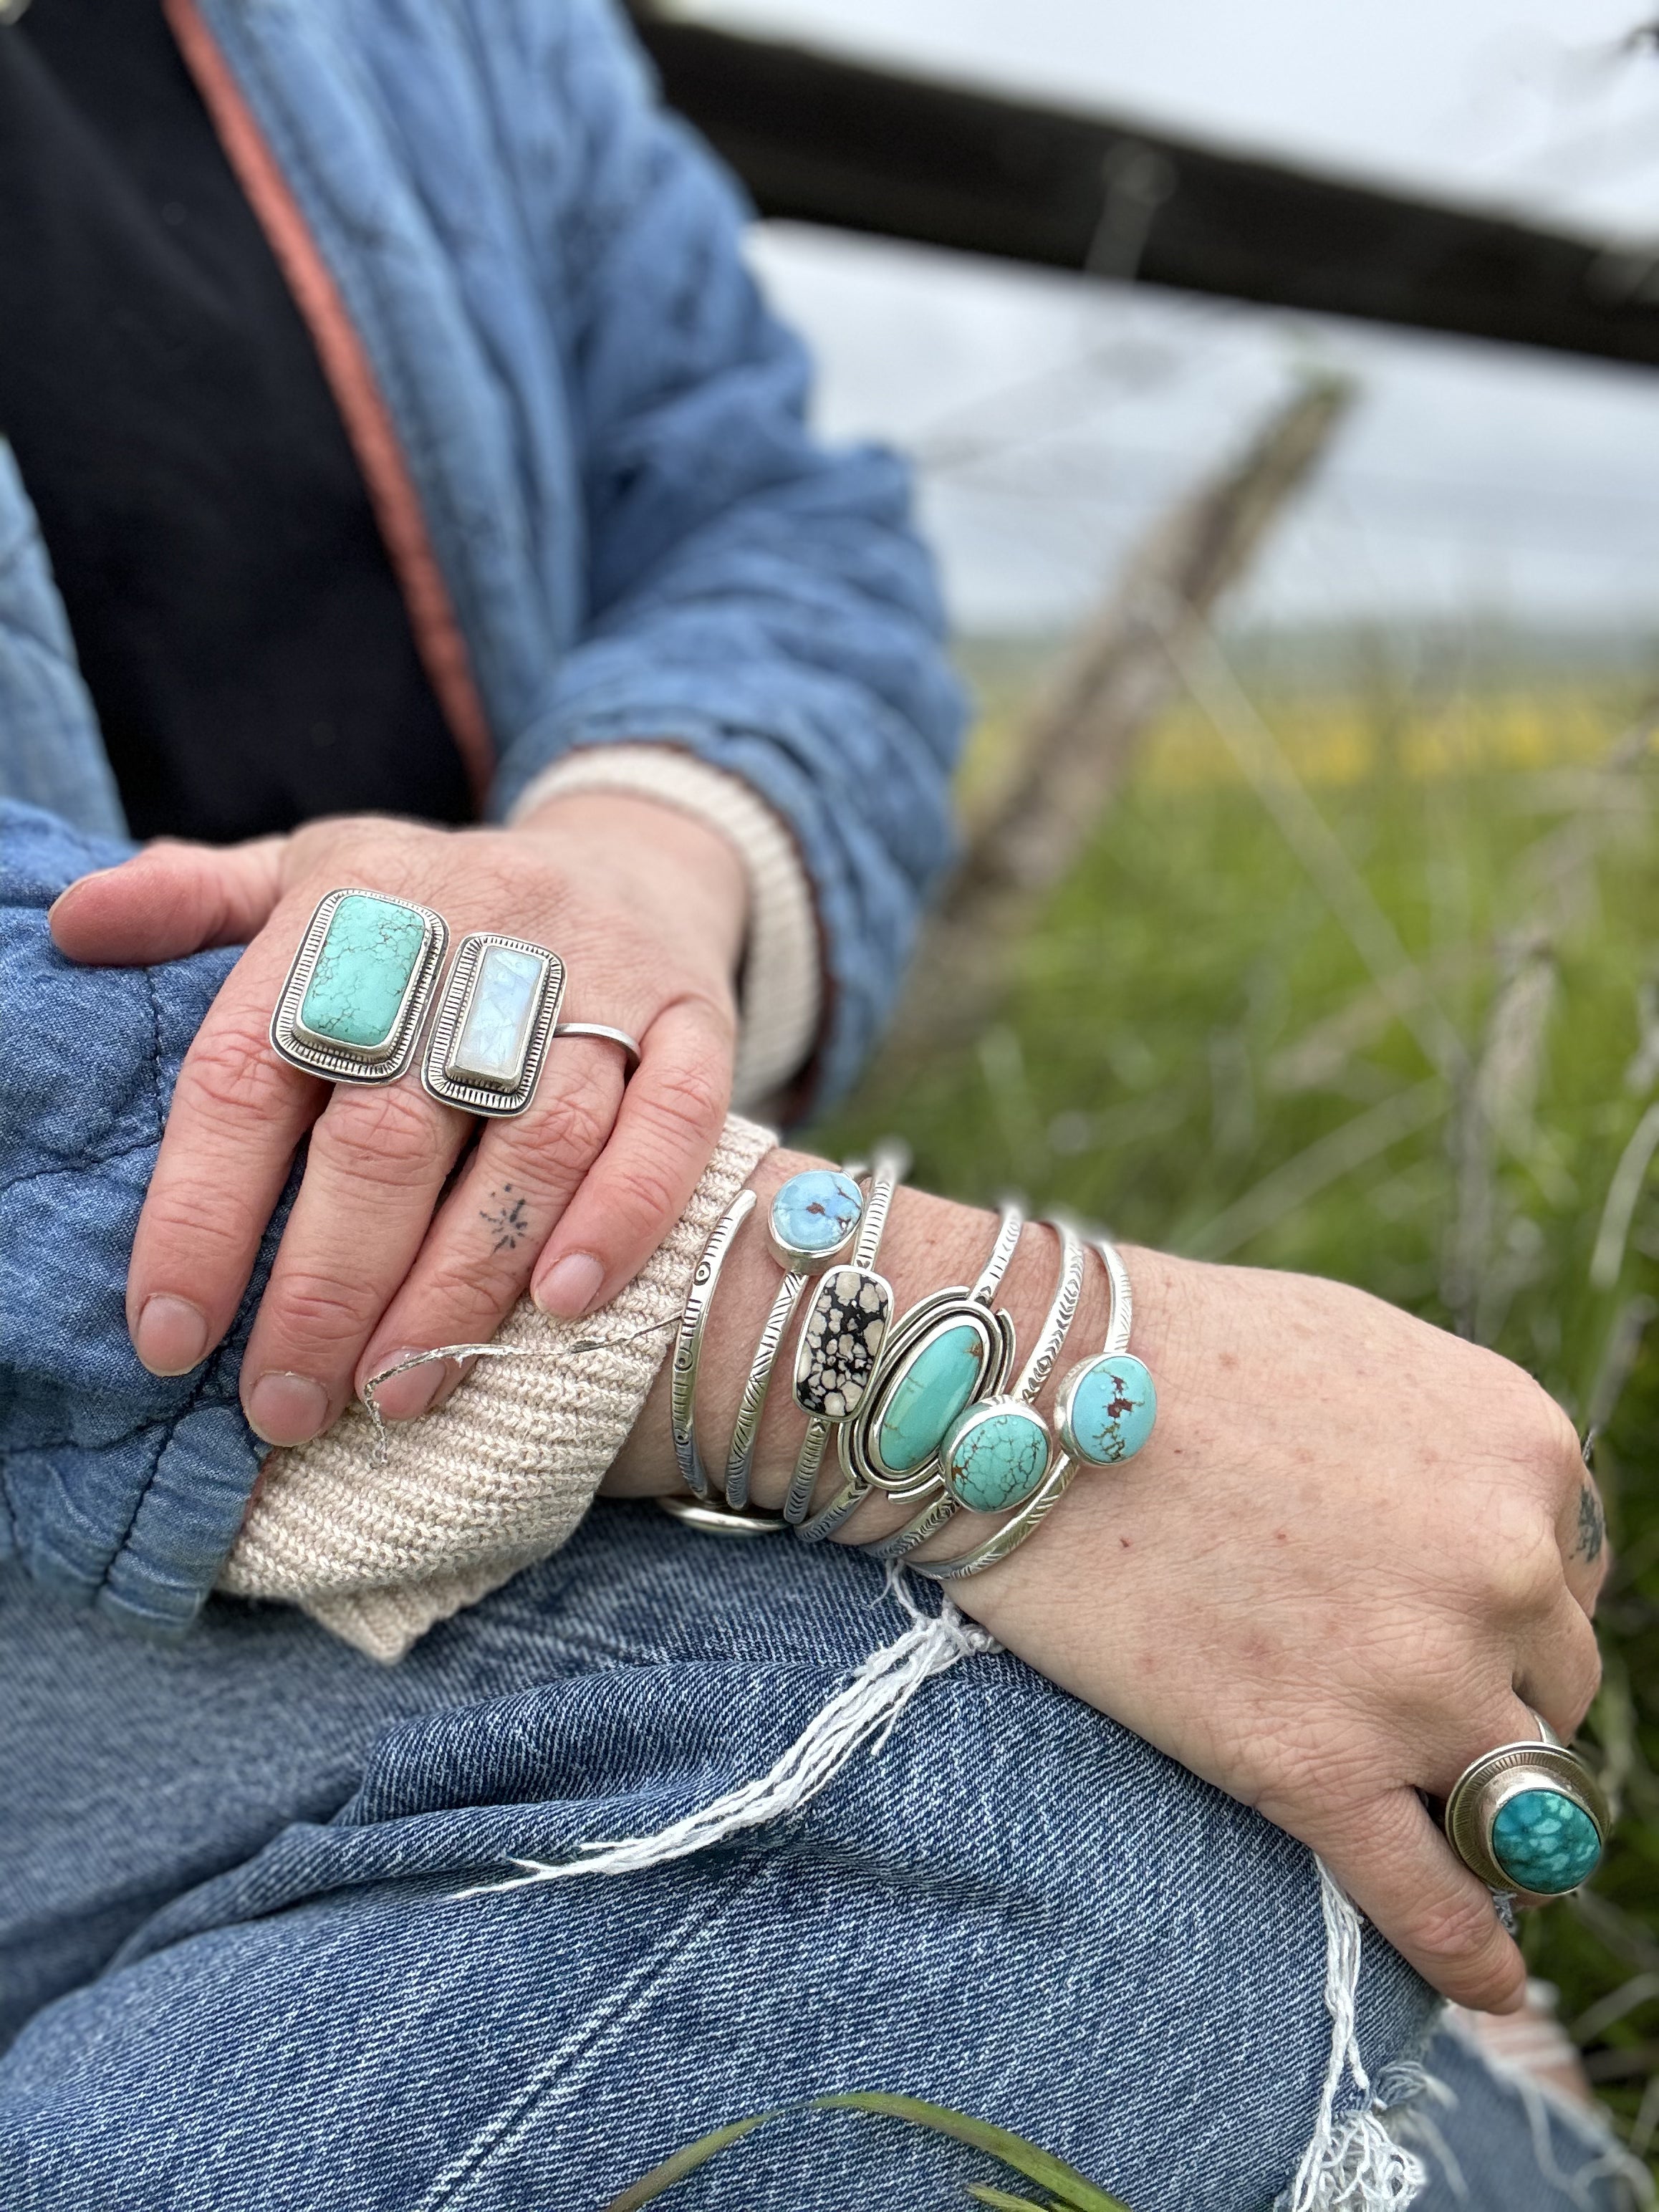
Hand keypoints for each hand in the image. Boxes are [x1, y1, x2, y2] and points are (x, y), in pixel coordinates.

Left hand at [49, 792, 746, 1441]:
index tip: (167, 1335)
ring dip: (461, 1282)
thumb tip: (69, 925)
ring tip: (398, 1392)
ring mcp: (599, 976)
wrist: (632, 859)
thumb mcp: (316, 873)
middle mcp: (475, 934)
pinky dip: (620, 1217)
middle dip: (328, 1286)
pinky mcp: (698, 1018)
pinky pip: (671, 1125)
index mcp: (355, 907)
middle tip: (285, 1406)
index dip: (199, 1208)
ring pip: (530, 1142)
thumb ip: (198, 904)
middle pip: (389, 1128)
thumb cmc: (440, 905)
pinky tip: (562, 1307)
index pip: (250, 1067)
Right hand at [609, 1154, 1605, 2013]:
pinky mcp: (1317, 1768)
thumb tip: (1489, 1535)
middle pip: (1551, 1690)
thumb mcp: (1360, 1353)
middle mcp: (1503, 1565)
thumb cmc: (1171, 1347)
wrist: (1019, 1387)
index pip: (1568, 1582)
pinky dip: (1472, 1957)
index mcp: (1524, 1448)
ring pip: (1517, 1799)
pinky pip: (1439, 1906)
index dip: (1500, 1613)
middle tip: (1384, 1688)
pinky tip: (1486, 1983)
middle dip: (1482, 1696)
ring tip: (1434, 1827)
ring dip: (1479, 1815)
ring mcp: (1416, 1678)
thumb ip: (1451, 1446)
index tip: (1441, 1625)